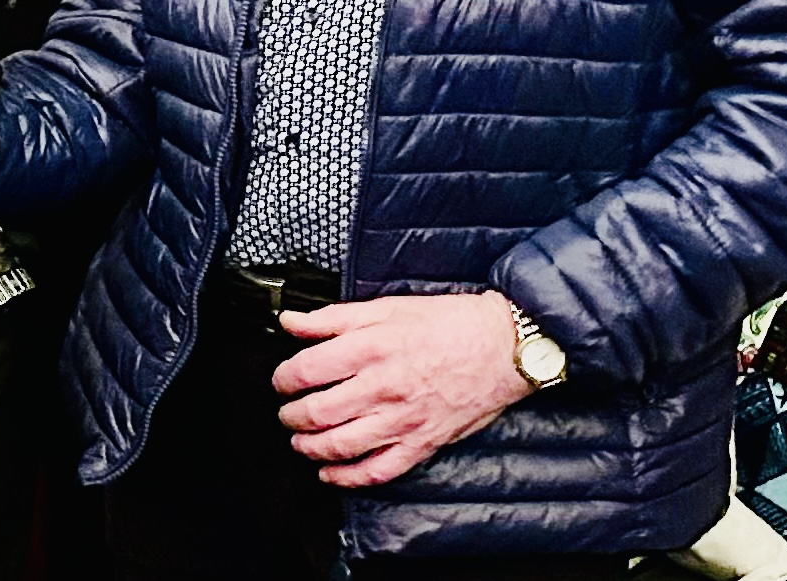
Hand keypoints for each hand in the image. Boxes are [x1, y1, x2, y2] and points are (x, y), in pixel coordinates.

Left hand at [272, 291, 531, 486]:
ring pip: (341, 445)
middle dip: (290, 416)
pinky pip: (378, 470)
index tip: (281, 381)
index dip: (282, 379)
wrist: (505, 347)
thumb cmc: (449, 324)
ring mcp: (404, 420)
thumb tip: (290, 322)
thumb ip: (333, 318)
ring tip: (300, 441)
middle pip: (317, 412)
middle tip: (286, 412)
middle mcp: (384, 387)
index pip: (306, 371)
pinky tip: (331, 473)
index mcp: (371, 348)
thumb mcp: (387, 307)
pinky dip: (347, 477)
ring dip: (309, 447)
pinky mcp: (423, 443)